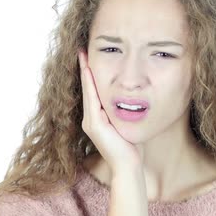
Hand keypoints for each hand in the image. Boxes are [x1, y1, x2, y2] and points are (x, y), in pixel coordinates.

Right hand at [78, 49, 142, 173]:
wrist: (127, 165)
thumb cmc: (130, 147)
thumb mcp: (125, 125)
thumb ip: (123, 113)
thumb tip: (133, 99)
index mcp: (97, 118)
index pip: (93, 91)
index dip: (90, 75)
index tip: (88, 57)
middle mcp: (90, 119)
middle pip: (87, 88)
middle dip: (85, 69)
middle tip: (82, 50)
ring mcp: (90, 122)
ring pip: (88, 91)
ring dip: (85, 72)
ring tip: (83, 55)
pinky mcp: (94, 124)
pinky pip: (92, 99)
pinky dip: (90, 84)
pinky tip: (89, 72)